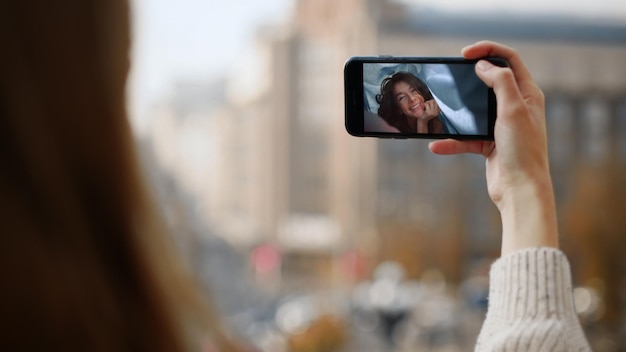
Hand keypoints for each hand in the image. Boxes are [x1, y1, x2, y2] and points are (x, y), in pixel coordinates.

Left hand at [416, 99, 440, 132]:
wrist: (422, 122)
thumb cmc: (425, 115)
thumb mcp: (431, 110)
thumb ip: (433, 106)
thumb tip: (434, 99)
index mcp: (438, 111)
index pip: (437, 102)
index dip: (432, 101)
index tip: (429, 103)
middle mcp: (436, 112)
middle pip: (434, 101)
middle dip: (429, 101)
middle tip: (426, 104)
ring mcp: (433, 112)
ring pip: (431, 102)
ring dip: (426, 103)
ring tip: (424, 106)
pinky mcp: (428, 112)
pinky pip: (427, 104)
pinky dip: (424, 105)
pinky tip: (423, 108)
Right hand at [428, 41, 557, 254]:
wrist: (520, 191)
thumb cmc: (523, 152)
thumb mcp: (513, 111)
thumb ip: (500, 83)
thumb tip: (483, 65)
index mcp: (527, 94)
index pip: (509, 60)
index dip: (488, 50)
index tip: (465, 53)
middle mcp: (516, 107)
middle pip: (490, 82)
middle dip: (469, 77)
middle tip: (452, 75)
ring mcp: (501, 126)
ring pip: (474, 111)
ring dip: (456, 113)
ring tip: (438, 110)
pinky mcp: (489, 144)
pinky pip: (465, 137)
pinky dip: (451, 141)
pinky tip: (437, 145)